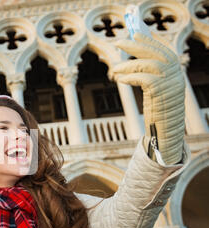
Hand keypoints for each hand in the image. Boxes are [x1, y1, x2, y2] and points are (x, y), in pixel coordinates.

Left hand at [112, 32, 184, 164]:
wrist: (166, 132)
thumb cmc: (159, 111)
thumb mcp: (156, 90)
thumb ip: (151, 75)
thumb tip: (135, 61)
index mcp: (175, 72)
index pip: (162, 50)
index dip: (148, 41)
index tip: (133, 34)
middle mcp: (175, 75)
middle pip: (155, 53)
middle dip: (135, 46)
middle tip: (117, 42)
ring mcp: (170, 84)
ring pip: (148, 65)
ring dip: (128, 65)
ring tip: (114, 69)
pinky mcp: (161, 94)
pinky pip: (144, 79)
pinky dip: (130, 77)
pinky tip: (120, 80)